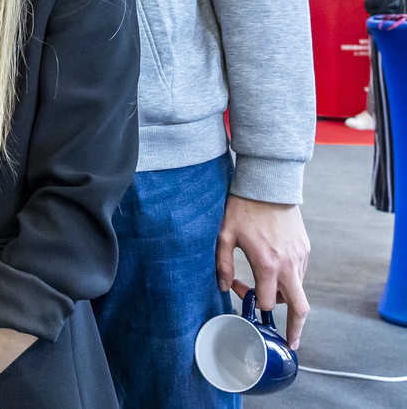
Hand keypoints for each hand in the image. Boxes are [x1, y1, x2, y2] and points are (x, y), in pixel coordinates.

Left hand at [217, 195, 310, 347]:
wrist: (268, 185)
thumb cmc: (243, 208)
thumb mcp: (224, 235)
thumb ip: (222, 264)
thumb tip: (223, 287)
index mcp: (268, 264)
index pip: (269, 302)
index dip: (253, 302)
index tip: (241, 291)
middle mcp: (289, 265)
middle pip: (301, 308)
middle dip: (296, 328)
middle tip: (289, 342)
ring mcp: (300, 257)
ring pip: (299, 289)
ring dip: (285, 296)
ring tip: (265, 288)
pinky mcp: (305, 249)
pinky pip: (300, 273)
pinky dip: (288, 279)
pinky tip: (271, 269)